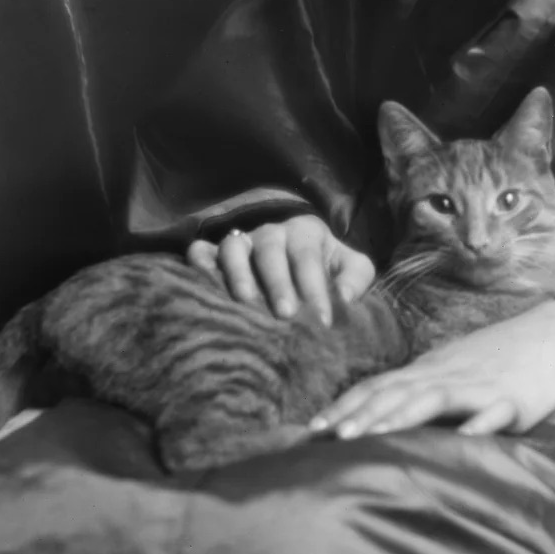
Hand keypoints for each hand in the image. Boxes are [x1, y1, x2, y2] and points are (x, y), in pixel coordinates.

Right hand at [187, 215, 374, 325]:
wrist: (295, 247)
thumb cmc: (325, 265)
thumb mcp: (348, 265)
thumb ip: (355, 277)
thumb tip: (344, 298)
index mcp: (305, 232)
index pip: (309, 257)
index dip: (316, 287)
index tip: (324, 320)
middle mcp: (271, 233)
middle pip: (271, 251)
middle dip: (278, 282)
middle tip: (286, 314)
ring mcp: (241, 241)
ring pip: (234, 248)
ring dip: (238, 273)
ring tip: (244, 302)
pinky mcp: (216, 253)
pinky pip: (202, 250)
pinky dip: (199, 262)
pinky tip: (201, 280)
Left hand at [312, 300, 554, 437]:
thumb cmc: (502, 356)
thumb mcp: (456, 369)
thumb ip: (424, 389)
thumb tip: (386, 413)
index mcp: (431, 369)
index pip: (379, 386)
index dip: (346, 406)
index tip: (313, 429)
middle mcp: (446, 374)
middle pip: (394, 392)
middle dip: (358, 415)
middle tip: (324, 438)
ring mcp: (477, 386)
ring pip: (429, 400)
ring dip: (394, 419)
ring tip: (365, 438)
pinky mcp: (511, 400)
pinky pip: (489, 414)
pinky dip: (473, 426)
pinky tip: (459, 440)